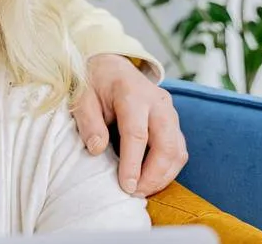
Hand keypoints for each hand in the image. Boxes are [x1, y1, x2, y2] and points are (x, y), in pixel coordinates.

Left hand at [72, 54, 187, 197]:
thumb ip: (88, 121)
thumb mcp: (82, 98)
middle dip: (154, 175)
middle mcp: (157, 102)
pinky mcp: (174, 122)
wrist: (111, 67)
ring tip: (142, 191)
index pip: (137, 134)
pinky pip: (179, 150)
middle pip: (167, 145)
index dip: (133, 164)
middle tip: (135, 193)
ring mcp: (170, 112)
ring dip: (163, 176)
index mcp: (132, 94)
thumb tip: (97, 149)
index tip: (126, 186)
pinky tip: (150, 180)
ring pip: (178, 151)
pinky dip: (168, 169)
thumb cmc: (95, 84)